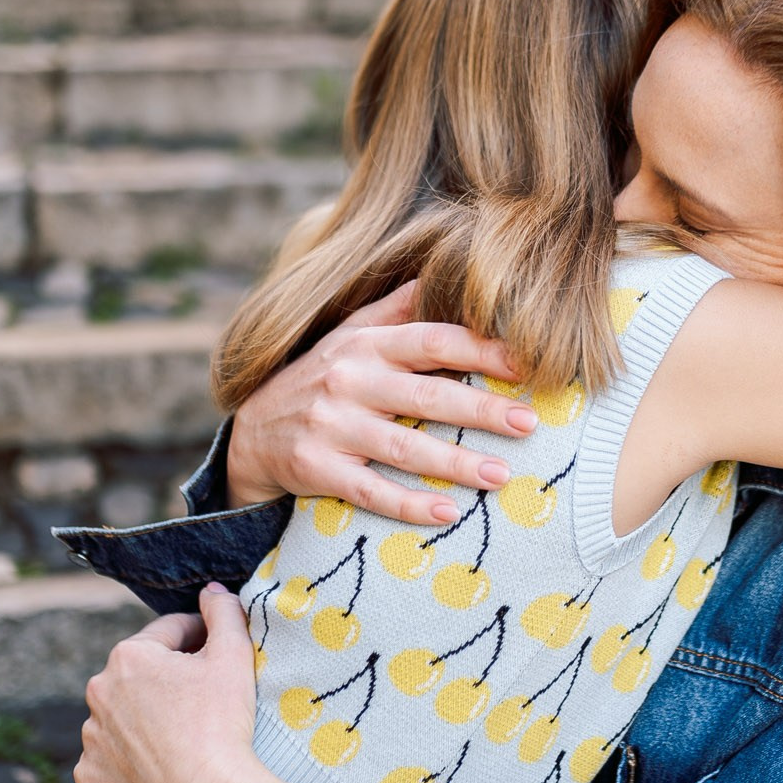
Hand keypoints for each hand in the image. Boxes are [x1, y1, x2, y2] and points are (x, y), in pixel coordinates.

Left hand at [74, 584, 259, 782]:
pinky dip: (130, 758)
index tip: (218, 651)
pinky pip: (110, 758)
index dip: (200, 636)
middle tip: (204, 698)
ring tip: (182, 736)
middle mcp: (98, 692)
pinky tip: (159, 766)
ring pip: (123, 716)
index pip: (169, 632)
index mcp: (129, 655)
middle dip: (169, 679)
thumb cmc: (220, 724)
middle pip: (142, 674)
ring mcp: (90, 738)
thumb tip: (213, 591)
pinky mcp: (89, 776)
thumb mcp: (234, 657)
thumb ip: (224, 613)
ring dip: (146, 718)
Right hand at [226, 280, 539, 524]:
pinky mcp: (317, 469)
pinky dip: (409, 504)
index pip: (432, 340)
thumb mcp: (351, 335)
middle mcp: (349, 381)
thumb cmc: (322, 377)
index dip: (482, 351)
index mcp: (366, 344)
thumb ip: (396, 308)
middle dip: (481, 410)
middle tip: (529, 423)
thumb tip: (441, 270)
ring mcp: (331, 426)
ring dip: (455, 463)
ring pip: (403, 447)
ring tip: (501, 475)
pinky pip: (370, 491)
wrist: (253, 432)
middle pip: (426, 396)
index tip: (527, 364)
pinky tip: (447, 513)